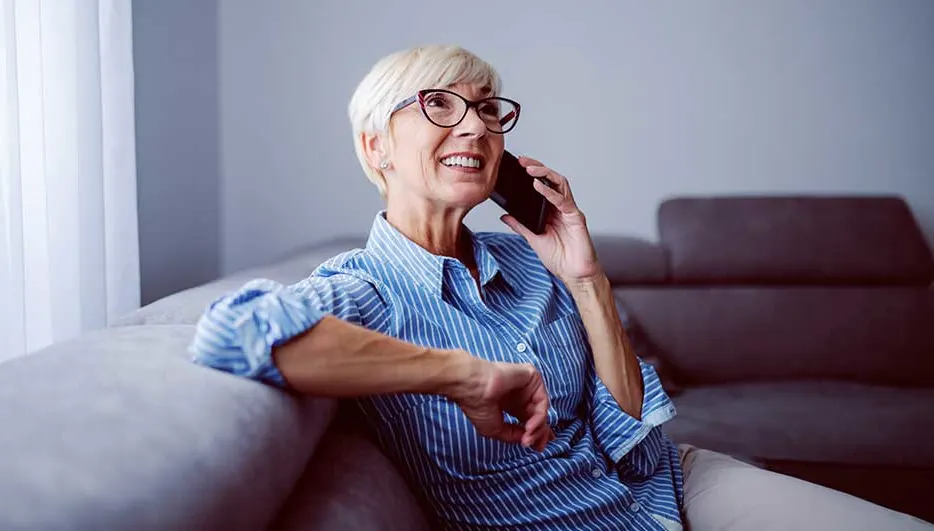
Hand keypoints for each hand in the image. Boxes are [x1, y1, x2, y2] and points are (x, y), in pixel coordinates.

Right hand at [448, 355, 554, 451]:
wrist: (473, 387)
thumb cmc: (478, 406)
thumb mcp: (495, 429)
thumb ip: (513, 435)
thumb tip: (528, 439)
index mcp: (510, 403)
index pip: (528, 418)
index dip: (535, 433)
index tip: (538, 448)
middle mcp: (519, 394)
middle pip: (538, 415)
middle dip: (540, 433)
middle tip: (538, 447)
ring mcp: (526, 385)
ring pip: (541, 409)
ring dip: (538, 428)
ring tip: (528, 438)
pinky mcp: (532, 377)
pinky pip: (542, 401)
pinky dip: (539, 417)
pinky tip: (529, 427)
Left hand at [499, 156, 601, 282]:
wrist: (574, 274)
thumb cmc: (559, 258)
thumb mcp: (533, 239)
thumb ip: (520, 226)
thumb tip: (504, 215)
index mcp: (552, 210)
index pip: (543, 185)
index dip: (532, 173)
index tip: (517, 165)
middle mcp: (562, 207)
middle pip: (552, 179)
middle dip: (538, 167)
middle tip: (522, 161)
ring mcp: (570, 211)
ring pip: (560, 184)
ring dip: (545, 174)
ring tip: (529, 169)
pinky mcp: (576, 218)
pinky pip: (563, 201)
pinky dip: (550, 193)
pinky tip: (539, 187)